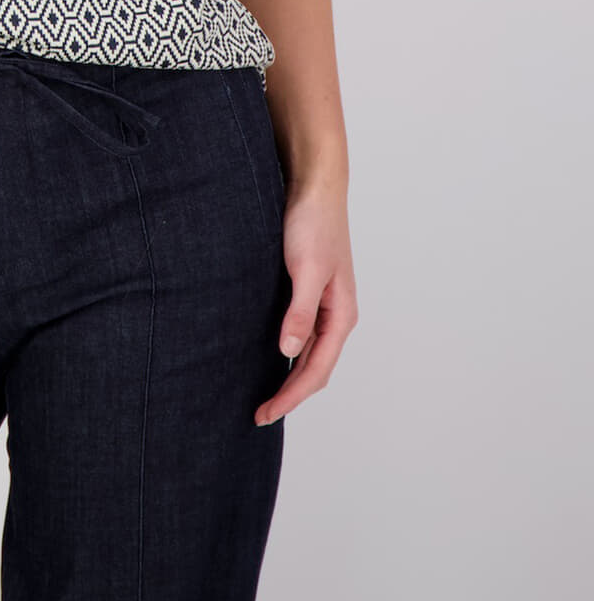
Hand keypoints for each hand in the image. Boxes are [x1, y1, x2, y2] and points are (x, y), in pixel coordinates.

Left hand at [255, 178, 357, 426]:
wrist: (314, 186)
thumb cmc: (313, 223)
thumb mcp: (306, 269)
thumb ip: (300, 312)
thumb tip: (289, 352)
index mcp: (342, 315)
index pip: (316, 371)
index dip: (291, 397)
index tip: (264, 415)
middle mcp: (336, 314)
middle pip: (315, 368)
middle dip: (290, 394)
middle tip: (259, 414)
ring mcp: (324, 303)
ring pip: (309, 353)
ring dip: (290, 376)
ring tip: (265, 395)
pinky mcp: (309, 289)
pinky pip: (301, 332)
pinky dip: (288, 351)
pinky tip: (271, 355)